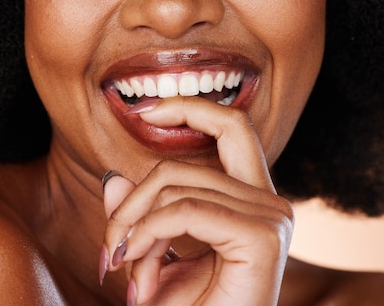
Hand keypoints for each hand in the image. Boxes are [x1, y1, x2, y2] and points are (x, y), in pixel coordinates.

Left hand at [101, 96, 294, 305]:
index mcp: (251, 200)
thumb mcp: (154, 258)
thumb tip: (112, 178)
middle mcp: (270, 202)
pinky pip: (185, 212)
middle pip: (184, 163)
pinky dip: (148, 237)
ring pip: (177, 188)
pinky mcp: (263, 238)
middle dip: (135, 197)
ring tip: (128, 274)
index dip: (192, 107)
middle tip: (111, 246)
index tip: (146, 109)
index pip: (233, 127)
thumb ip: (139, 216)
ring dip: (135, 232)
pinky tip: (140, 277)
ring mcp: (272, 217)